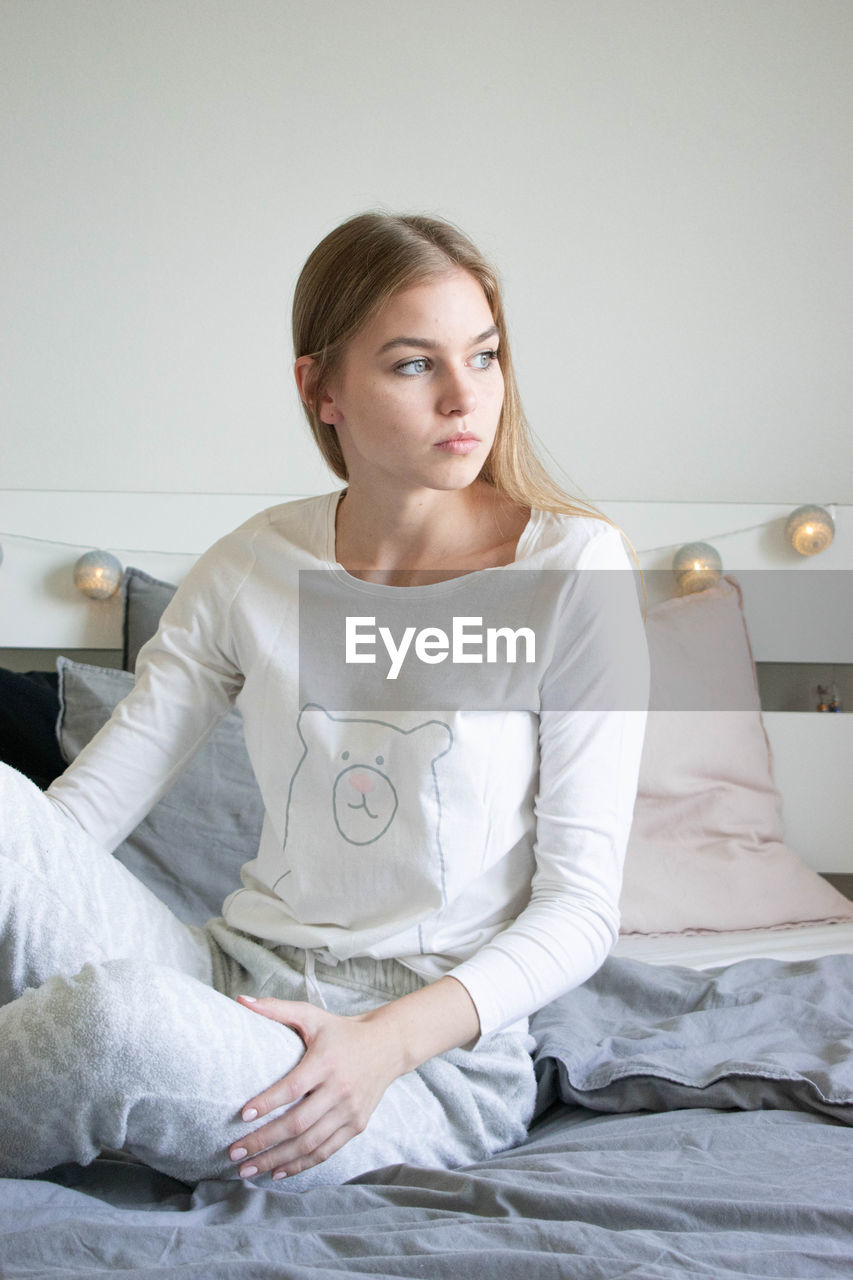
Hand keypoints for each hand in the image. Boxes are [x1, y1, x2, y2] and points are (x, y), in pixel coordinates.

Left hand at [229, 996, 402, 1180]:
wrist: (387, 1045)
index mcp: (326, 1061)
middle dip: (263, 1141)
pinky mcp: (357, 1125)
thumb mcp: (312, 1016)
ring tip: (248, 1170)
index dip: (268, 1102)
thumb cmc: (341, 1031)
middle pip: (298, 1124)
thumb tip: (241, 1000)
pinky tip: (277, 1171)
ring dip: (277, 1160)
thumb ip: (276, 1009)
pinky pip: (326, 1151)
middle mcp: (340, 1089)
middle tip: (234, 1152)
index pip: (293, 1087)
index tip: (243, 1115)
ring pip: (310, 1144)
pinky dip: (301, 1165)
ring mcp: (350, 1111)